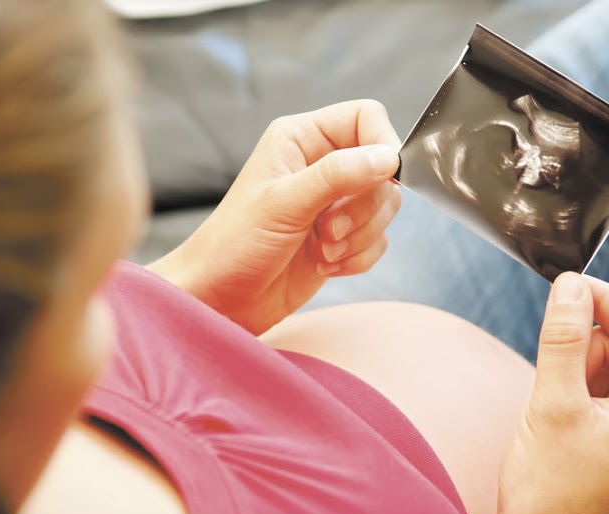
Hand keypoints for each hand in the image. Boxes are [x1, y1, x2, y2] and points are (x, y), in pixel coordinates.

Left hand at [148, 100, 401, 333]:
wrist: (220, 299)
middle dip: (364, 207)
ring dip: (360, 236)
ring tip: (322, 251)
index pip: (365, 118)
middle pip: (382, 169)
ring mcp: (332, 204)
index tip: (382, 177)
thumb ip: (337, 175)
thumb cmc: (234, 245)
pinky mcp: (340, 239)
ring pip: (384, 208)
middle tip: (328, 230)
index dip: (382, 145)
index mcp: (301, 139)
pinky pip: (377, 241)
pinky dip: (358, 258)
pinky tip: (325, 266)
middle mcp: (320, 166)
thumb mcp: (284, 204)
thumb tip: (388, 157)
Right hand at [483, 272, 608, 513]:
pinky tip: (558, 414)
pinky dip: (581, 390)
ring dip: (580, 368)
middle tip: (549, 363)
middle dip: (588, 343)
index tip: (565, 286)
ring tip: (552, 404)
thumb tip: (570, 285)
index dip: (606, 299)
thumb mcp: (551, 400)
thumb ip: (563, 336)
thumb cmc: (548, 490)